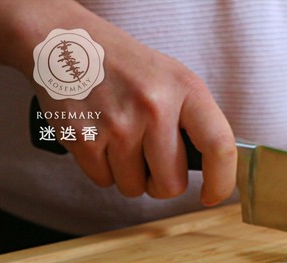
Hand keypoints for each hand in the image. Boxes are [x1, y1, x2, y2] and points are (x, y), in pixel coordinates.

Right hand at [16, 2, 235, 205]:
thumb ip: (197, 121)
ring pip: (135, 188)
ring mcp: (117, 123)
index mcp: (186, 89)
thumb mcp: (175, 80)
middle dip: (163, 183)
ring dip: (130, 176)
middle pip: (171, 184)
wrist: (65, 43)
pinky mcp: (83, 137)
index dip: (221, 181)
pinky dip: (103, 169)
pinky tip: (101, 139)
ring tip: (122, 142)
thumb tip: (216, 171)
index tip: (213, 195)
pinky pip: (104, 180)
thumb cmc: (128, 68)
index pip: (219, 146)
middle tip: (153, 163)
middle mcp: (154, 106)